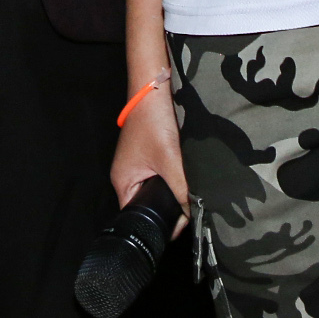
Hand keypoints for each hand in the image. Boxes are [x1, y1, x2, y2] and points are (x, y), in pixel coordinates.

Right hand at [109, 84, 188, 231]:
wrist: (153, 89)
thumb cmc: (153, 124)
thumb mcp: (170, 161)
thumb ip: (182, 190)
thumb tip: (196, 215)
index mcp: (123, 182)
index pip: (137, 215)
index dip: (158, 224)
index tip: (180, 229)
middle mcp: (127, 176)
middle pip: (148, 204)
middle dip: (168, 210)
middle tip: (192, 216)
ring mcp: (137, 165)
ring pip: (156, 189)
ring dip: (172, 193)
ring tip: (191, 201)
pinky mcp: (148, 155)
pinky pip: (159, 176)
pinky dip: (172, 180)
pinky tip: (186, 182)